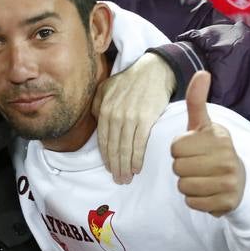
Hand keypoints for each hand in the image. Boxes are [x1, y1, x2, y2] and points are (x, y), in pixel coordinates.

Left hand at [93, 52, 175, 183]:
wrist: (154, 70)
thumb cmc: (130, 81)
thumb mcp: (107, 88)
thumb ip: (98, 105)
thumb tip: (95, 121)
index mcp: (104, 109)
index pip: (103, 140)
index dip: (106, 157)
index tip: (109, 169)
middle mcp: (115, 115)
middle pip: (113, 147)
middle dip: (115, 166)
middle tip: (118, 180)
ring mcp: (130, 117)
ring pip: (125, 148)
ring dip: (125, 166)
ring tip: (126, 178)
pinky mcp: (146, 119)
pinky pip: (139, 143)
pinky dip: (137, 158)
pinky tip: (137, 168)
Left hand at [171, 71, 244, 215]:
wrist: (240, 182)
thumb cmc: (214, 151)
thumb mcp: (204, 125)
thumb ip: (197, 101)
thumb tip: (202, 72)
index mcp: (218, 138)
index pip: (175, 147)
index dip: (179, 149)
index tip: (194, 149)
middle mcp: (227, 159)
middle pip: (177, 167)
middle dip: (182, 168)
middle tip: (198, 165)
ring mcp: (229, 181)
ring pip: (183, 186)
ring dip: (187, 185)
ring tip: (203, 178)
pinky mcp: (226, 202)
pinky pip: (192, 202)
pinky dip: (195, 200)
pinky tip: (208, 192)